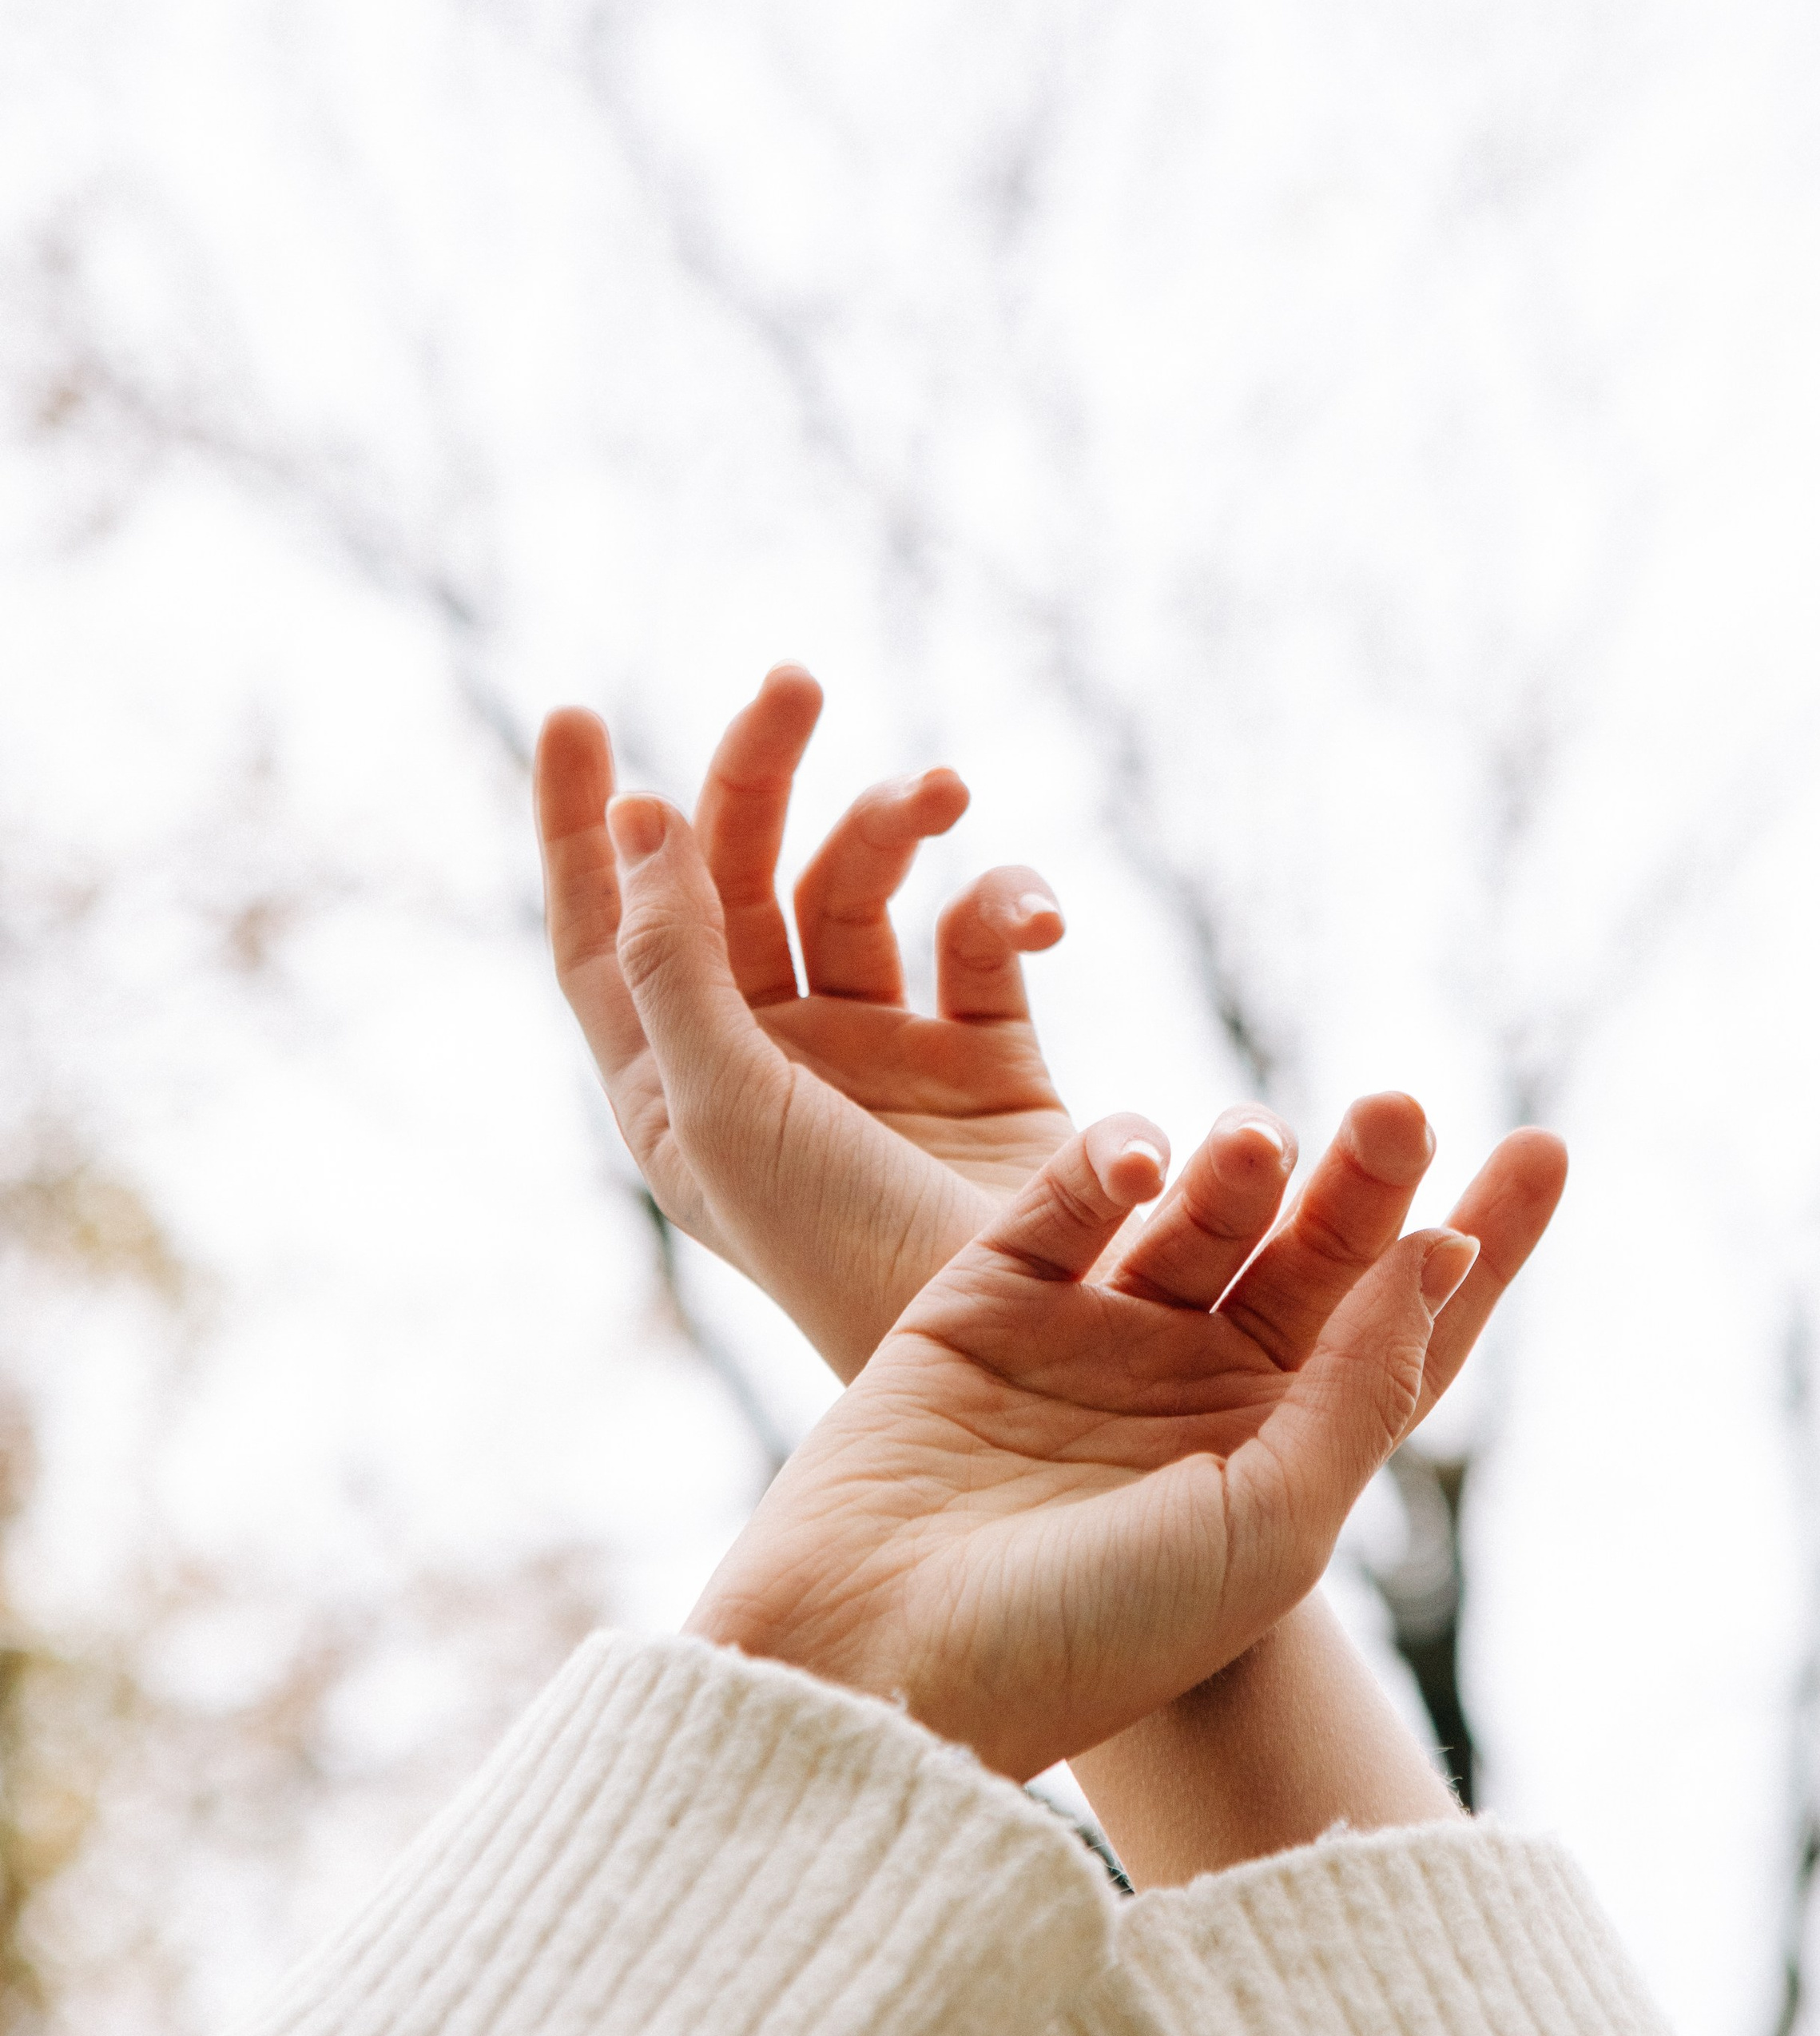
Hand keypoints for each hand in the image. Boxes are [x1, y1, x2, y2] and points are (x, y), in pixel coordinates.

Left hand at [535, 670, 1073, 1376]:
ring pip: (862, 888)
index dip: (578, 826)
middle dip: (755, 775)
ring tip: (940, 790)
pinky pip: (980, 939)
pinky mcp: (988, 1057)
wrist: (1023, 1350)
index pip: (606, 929)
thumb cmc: (838, 1248)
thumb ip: (673, 957)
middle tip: (791, 685)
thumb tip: (633, 814)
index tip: (572, 713)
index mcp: (674, 1082)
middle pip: (737, 875)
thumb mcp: (722, 1103)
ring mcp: (879, 1055)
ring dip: (892, 819)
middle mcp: (768, 1059)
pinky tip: (1031, 920)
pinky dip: (1004, 901)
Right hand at [688, 1114, 1481, 1780]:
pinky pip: (1062, 1200)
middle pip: (1302, 1255)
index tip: (1538, 1152)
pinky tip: (1141, 1160)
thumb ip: (1359, 1392)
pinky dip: (1108, 1163)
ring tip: (1260, 1147)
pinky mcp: (981, 1299)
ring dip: (1237, 1171)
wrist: (875, 1669)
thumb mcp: (1267, 1529)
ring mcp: (1085, 1342)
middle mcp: (1188, 1393)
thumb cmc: (1089, 1634)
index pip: (1392, 1332)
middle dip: (1357, 1182)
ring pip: (1192, 1216)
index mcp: (1275, 1459)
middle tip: (1397, 1110)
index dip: (1465, 1249)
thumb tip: (1442, 1257)